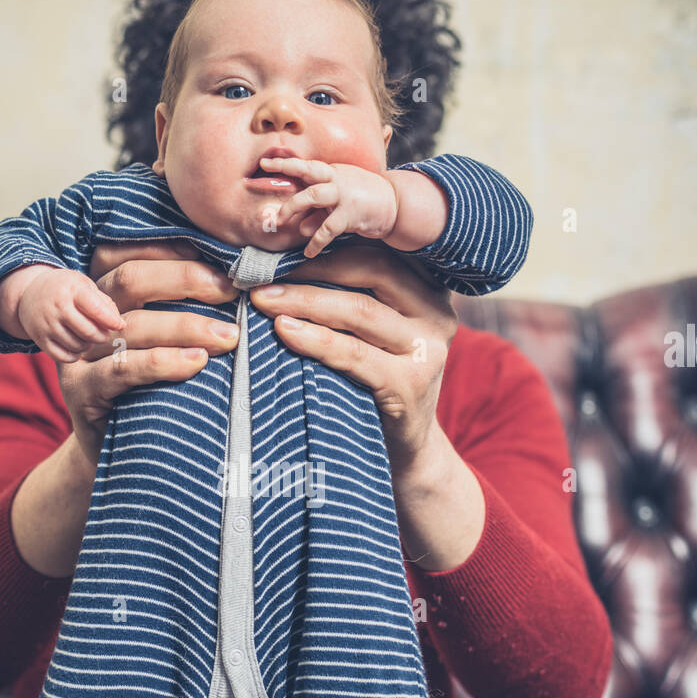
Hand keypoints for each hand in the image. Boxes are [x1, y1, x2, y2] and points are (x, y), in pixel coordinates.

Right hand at [17, 268, 125, 362]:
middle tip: (103, 333)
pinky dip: (75, 355)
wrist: (30, 292)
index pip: (97, 310)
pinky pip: (64, 357)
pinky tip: (77, 345)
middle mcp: (57, 307)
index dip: (112, 321)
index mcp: (72, 290)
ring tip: (88, 336)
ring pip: (78, 346)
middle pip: (89, 332)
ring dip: (88, 345)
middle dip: (102, 336)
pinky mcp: (39, 339)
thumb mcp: (84, 285)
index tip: (119, 325)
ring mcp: (47, 324)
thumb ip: (104, 302)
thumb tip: (119, 325)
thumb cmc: (66, 289)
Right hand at [56, 240, 239, 466]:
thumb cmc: (153, 388)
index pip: (129, 254)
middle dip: (184, 279)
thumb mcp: (163, 341)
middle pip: (129, 281)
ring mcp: (79, 354)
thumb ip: (179, 306)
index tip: (218, 259)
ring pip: (132, 325)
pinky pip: (123, 368)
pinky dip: (163, 362)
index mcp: (103, 293)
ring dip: (185, 325)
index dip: (171, 250)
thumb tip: (233, 276)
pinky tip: (198, 363)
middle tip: (230, 289)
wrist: (120, 453)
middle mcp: (86, 317)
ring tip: (228, 335)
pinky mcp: (80, 390)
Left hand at [248, 244, 457, 479]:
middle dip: (310, 270)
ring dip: (304, 302)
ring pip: (360, 310)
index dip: (325, 247)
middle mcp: (436, 313)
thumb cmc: (376, 383)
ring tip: (262, 301)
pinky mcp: (411, 384)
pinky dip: (316, 340)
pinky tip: (284, 331)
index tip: (277, 249)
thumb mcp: (374, 333)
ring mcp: (428, 349)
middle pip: (371, 272)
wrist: (405, 450)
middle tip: (260, 276)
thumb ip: (354, 296)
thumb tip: (285, 257)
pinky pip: (355, 354)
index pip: (376, 252)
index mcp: (428, 290)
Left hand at [258, 157, 397, 259]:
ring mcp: (344, 193)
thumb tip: (300, 226)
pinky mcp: (352, 213)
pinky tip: (308, 252)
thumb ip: (318, 212)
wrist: (395, 204)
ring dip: (294, 206)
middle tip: (264, 183)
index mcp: (332, 171)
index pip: (305, 165)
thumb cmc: (363, 201)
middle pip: (307, 171)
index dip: (284, 163)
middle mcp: (337, 178)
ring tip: (282, 221)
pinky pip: (328, 228)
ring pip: (313, 195)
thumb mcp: (338, 202)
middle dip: (285, 175)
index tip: (264, 163)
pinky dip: (316, 241)